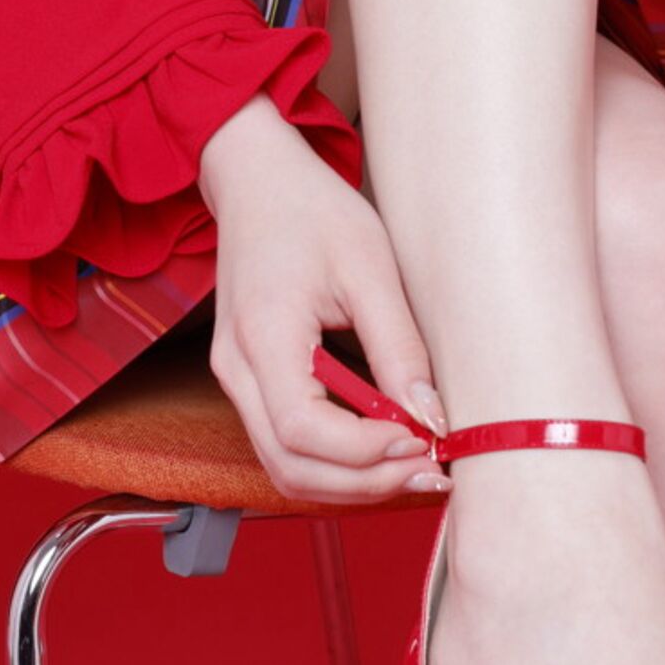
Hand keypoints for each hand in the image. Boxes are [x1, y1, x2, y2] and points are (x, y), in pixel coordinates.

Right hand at [198, 99, 449, 505]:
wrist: (259, 181)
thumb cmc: (311, 210)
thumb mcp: (370, 266)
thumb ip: (398, 346)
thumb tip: (430, 416)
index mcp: (261, 334)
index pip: (301, 428)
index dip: (363, 451)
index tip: (420, 441)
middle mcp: (235, 368)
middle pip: (289, 465)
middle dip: (363, 483)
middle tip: (429, 472)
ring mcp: (234, 379)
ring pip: (283, 467)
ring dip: (349, 482)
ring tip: (413, 469)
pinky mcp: (248, 381)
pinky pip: (284, 445)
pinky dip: (333, 462)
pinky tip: (381, 450)